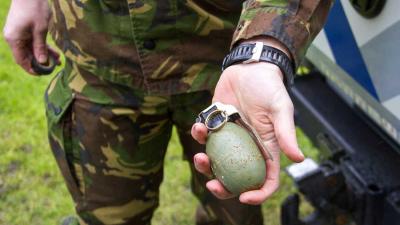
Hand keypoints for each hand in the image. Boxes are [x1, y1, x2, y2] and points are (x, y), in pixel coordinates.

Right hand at [3, 0, 59, 74]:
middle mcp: (13, 38)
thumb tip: (42, 62)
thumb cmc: (34, 9)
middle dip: (41, 62)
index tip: (44, 73)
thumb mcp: (40, 30)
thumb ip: (40, 47)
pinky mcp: (24, 30)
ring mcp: (18, 34)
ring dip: (44, 55)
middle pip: (27, 56)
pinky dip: (43, 47)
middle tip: (55, 66)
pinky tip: (55, 53)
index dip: (32, 69)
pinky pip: (33, 42)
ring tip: (58, 60)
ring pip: (31, 50)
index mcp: (14, 40)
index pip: (21, 61)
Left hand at [191, 61, 303, 204]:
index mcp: (265, 148)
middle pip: (235, 177)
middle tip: (212, 184)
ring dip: (204, 164)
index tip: (245, 198)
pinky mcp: (214, 125)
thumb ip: (286, 133)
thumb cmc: (268, 86)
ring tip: (200, 156)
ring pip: (215, 161)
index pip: (265, 178)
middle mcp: (246, 147)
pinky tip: (199, 125)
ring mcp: (229, 138)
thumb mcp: (280, 109)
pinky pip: (204, 137)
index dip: (258, 193)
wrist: (248, 67)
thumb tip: (298, 158)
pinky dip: (199, 135)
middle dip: (223, 187)